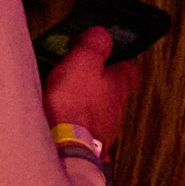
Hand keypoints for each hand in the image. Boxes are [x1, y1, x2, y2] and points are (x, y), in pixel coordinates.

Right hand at [41, 26, 137, 148]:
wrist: (63, 151)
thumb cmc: (75, 108)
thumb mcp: (85, 62)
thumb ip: (95, 44)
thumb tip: (101, 34)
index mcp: (119, 86)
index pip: (131, 70)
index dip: (121, 60)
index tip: (111, 53)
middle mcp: (114, 111)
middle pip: (113, 93)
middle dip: (98, 85)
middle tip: (80, 77)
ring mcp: (101, 132)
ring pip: (96, 114)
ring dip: (82, 107)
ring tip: (62, 100)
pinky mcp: (83, 148)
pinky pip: (79, 134)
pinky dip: (69, 127)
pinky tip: (53, 125)